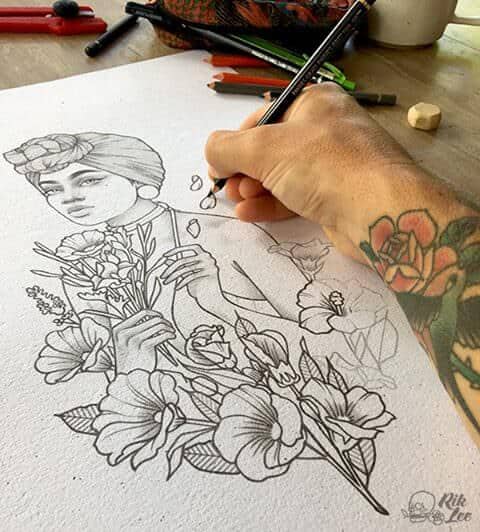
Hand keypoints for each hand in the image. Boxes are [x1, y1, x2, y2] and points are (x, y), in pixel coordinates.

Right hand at [113, 310, 175, 372]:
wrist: (128, 379)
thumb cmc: (130, 361)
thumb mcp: (126, 343)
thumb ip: (135, 330)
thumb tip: (154, 318)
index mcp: (118, 329)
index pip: (141, 313)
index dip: (154, 313)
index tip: (161, 317)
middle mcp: (124, 333)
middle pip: (152, 319)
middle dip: (164, 321)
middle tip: (169, 326)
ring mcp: (134, 340)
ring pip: (158, 325)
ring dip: (168, 327)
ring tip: (171, 331)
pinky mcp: (144, 347)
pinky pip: (161, 335)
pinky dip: (169, 334)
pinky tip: (171, 336)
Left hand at [159, 244, 221, 300]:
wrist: (213, 300)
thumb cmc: (201, 287)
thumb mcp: (188, 275)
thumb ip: (180, 266)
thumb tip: (167, 260)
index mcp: (204, 254)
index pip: (190, 247)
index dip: (177, 250)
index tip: (165, 256)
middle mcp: (208, 258)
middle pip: (184, 260)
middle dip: (170, 269)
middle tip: (162, 276)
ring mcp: (210, 265)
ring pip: (186, 269)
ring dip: (173, 276)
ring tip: (167, 282)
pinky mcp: (210, 274)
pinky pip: (191, 277)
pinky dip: (182, 282)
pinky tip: (177, 287)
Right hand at [205, 83, 420, 261]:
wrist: (378, 211)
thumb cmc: (323, 165)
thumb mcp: (264, 149)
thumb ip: (227, 147)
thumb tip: (211, 153)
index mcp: (313, 103)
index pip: (263, 117)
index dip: (235, 142)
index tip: (216, 165)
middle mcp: (325, 129)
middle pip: (271, 149)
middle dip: (244, 170)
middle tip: (225, 187)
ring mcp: (333, 164)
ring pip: (283, 175)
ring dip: (255, 189)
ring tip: (237, 201)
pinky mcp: (336, 195)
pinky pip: (296, 196)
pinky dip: (272, 204)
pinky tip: (250, 213)